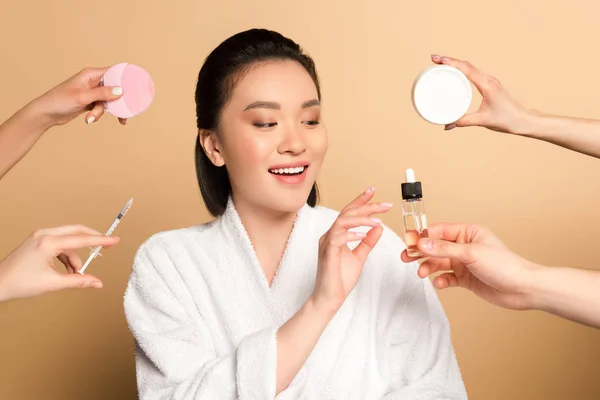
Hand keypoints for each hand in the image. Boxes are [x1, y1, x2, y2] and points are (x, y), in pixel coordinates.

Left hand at [0, 225, 119, 302]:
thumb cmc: (19, 282)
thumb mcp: (53, 283)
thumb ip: (78, 281)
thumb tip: (96, 283)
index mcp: (48, 242)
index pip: (81, 239)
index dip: (100, 241)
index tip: (114, 240)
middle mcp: (44, 235)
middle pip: (77, 232)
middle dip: (91, 241)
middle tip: (105, 247)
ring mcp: (40, 237)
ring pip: (68, 242)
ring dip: (75, 257)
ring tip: (75, 275)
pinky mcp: (38, 241)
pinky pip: (60, 245)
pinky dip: (66, 257)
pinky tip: (66, 271)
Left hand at [30, 67, 127, 126]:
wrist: (46, 113)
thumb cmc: (60, 100)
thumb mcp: (84, 97)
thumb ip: (103, 93)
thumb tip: (121, 91)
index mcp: (91, 74)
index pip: (113, 72)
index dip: (124, 79)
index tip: (135, 87)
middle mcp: (93, 81)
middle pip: (113, 88)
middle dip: (116, 101)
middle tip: (124, 111)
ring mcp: (91, 92)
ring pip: (107, 101)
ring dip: (102, 112)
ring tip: (91, 118)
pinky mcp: (90, 102)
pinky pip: (102, 107)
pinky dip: (99, 114)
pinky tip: (92, 120)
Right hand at [311, 187, 391, 312]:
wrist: (329, 298)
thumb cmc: (341, 279)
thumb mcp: (359, 257)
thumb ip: (367, 242)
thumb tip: (378, 228)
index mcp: (336, 235)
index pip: (349, 213)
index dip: (360, 201)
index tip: (373, 191)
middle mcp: (330, 235)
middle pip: (347, 213)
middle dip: (366, 206)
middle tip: (385, 204)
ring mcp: (327, 243)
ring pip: (342, 222)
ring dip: (361, 219)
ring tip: (378, 220)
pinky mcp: (327, 253)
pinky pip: (338, 238)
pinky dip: (351, 234)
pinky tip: (363, 235)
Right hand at [401, 222, 538, 309]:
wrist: (523, 289)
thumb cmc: (505, 265)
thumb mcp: (471, 254)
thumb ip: (444, 249)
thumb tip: (422, 243)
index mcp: (468, 233)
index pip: (439, 231)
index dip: (423, 236)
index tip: (409, 242)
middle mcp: (465, 246)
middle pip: (436, 247)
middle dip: (421, 252)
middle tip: (407, 257)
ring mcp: (464, 263)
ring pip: (439, 262)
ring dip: (429, 267)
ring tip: (422, 273)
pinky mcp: (465, 278)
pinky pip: (446, 277)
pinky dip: (440, 280)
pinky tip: (439, 283)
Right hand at [430, 55, 531, 133]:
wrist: (522, 120)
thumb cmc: (506, 119)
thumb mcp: (482, 121)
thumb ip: (463, 122)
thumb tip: (446, 125)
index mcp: (487, 85)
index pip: (467, 69)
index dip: (451, 63)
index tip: (438, 60)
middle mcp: (489, 80)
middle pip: (467, 65)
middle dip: (450, 60)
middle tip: (434, 59)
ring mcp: (490, 81)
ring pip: (470, 67)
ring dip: (456, 63)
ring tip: (441, 63)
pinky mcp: (490, 85)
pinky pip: (474, 73)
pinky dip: (462, 70)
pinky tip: (455, 72)